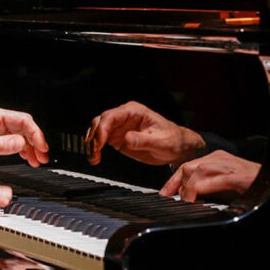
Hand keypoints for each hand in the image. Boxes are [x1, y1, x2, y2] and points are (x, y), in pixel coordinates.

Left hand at [0, 105, 48, 173]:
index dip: (35, 134)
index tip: (41, 147)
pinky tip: (26, 158)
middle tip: (42, 156)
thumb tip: (20, 143)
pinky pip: (11, 141)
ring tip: (36, 160)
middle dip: (35, 141)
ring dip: (29, 147)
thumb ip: (0, 146)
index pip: (23, 120)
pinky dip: (20, 149)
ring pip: (19, 134)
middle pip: (24, 127)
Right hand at [85, 101, 204, 165]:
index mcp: (134, 111)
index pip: (111, 116)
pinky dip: (96, 149)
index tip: (99, 143)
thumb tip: (127, 138)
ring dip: (92, 144)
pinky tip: (96, 158)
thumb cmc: (173, 140)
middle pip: (100, 121)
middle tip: (94, 152)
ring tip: (94, 158)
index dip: (102, 129)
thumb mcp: (161, 141)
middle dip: (94, 137)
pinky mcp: (118, 138)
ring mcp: (119, 127)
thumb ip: (143, 140)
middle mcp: (124, 117)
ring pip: (97, 131)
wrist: (178, 148)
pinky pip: (101, 141)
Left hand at [159, 150, 260, 201]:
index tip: (164, 193)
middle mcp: (219, 158)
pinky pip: (212, 181)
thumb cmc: (251, 185)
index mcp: (217, 158)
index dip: (173, 180)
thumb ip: (208, 187)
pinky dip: (200, 190)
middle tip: (169, 199)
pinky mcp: (236, 176)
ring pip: (197, 171)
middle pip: (188, 167)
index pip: (188, 166)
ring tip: (184, 202)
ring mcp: (228, 165)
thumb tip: (190, 197)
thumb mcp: (225, 184)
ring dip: (187, 188)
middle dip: (175, 184)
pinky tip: (195, 200)